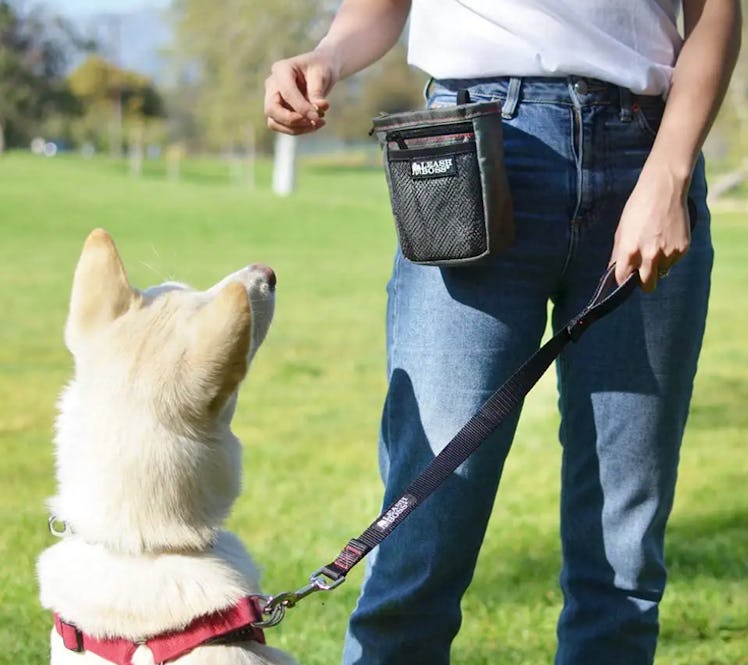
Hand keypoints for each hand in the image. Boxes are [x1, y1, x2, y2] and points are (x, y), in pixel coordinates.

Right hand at [264, 49, 337, 134]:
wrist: (321, 69)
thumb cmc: (321, 68)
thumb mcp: (322, 75)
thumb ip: (317, 92)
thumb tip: (319, 108)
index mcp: (282, 69)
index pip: (286, 92)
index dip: (301, 107)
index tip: (318, 116)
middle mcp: (273, 84)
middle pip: (271, 109)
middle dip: (292, 120)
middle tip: (313, 121)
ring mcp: (273, 99)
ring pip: (275, 122)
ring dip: (296, 129)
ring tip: (318, 123)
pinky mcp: (279, 111)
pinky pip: (284, 127)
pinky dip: (300, 129)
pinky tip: (316, 124)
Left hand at [610, 163, 691, 290]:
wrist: (664, 188)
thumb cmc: (638, 208)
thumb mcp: (622, 231)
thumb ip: (619, 253)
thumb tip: (614, 271)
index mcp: (630, 251)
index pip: (623, 279)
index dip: (623, 278)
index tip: (625, 275)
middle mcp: (650, 256)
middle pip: (647, 285)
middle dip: (644, 282)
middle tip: (643, 272)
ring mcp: (668, 253)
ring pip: (662, 272)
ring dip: (658, 265)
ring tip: (656, 244)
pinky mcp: (683, 248)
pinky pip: (674, 261)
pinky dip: (670, 254)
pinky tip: (667, 237)